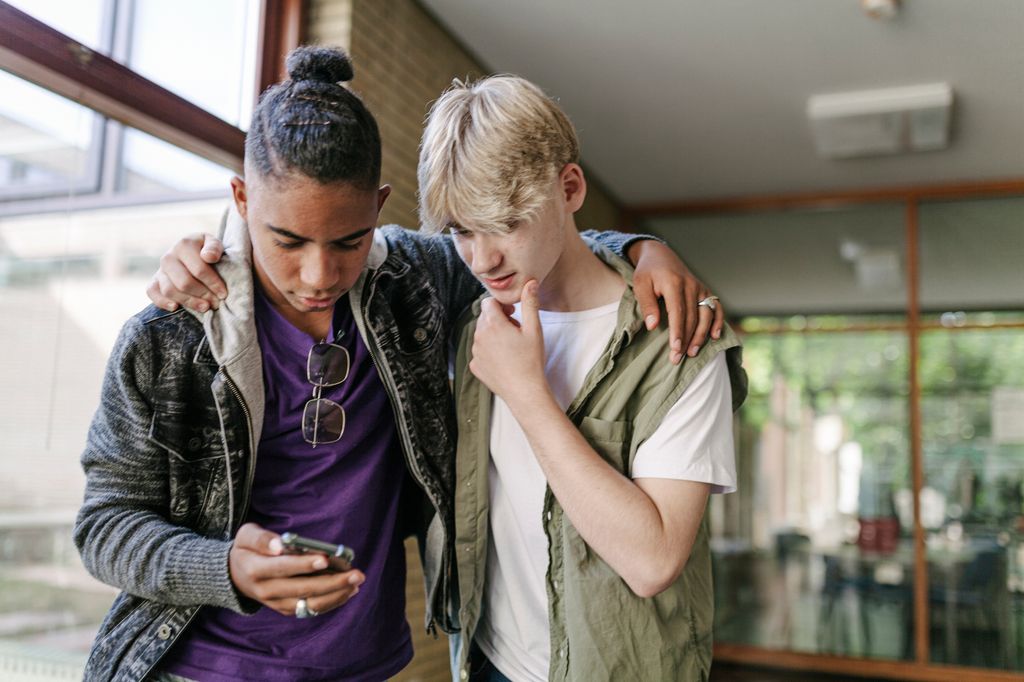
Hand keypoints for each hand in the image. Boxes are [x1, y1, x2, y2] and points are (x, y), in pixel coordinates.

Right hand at [147, 233, 227, 311]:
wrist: (194, 252)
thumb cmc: (207, 250)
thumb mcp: (214, 243)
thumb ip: (214, 247)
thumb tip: (209, 257)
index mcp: (184, 245)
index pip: (199, 269)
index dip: (213, 284)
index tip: (224, 294)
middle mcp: (169, 257)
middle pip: (184, 282)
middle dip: (202, 295)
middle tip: (216, 303)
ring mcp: (160, 270)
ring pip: (170, 290)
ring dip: (188, 301)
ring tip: (205, 307)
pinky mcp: (154, 281)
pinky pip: (151, 292)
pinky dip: (161, 301)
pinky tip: (176, 307)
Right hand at [228, 523, 364, 616]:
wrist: (235, 575)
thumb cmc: (246, 549)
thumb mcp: (246, 535)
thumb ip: (260, 538)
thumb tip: (279, 545)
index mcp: (255, 569)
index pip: (282, 568)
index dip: (304, 564)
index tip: (325, 559)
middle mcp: (265, 590)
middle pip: (302, 588)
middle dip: (332, 582)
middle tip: (356, 574)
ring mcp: (276, 603)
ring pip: (309, 603)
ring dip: (336, 595)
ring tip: (356, 583)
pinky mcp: (285, 609)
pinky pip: (310, 609)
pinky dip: (330, 602)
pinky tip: (348, 591)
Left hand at [469, 280, 548, 407]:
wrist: (524, 391)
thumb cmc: (531, 360)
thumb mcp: (534, 329)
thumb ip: (530, 303)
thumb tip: (530, 282)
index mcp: (492, 324)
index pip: (488, 302)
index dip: (502, 305)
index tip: (514, 314)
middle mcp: (479, 336)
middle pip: (484, 317)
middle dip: (498, 319)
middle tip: (516, 330)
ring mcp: (475, 352)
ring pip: (481, 334)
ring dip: (494, 335)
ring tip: (511, 346)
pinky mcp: (475, 366)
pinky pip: (480, 351)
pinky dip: (489, 351)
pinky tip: (504, 359)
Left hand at [628, 240, 724, 363]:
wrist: (660, 254)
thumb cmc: (647, 272)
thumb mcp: (640, 285)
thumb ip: (647, 304)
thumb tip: (652, 326)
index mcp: (674, 284)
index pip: (678, 312)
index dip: (677, 332)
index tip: (675, 349)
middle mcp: (690, 285)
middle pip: (692, 317)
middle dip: (686, 340)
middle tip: (677, 359)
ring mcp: (700, 288)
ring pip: (706, 315)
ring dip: (701, 335)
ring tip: (693, 353)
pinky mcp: (705, 290)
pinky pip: (716, 307)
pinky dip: (718, 321)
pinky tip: (715, 336)